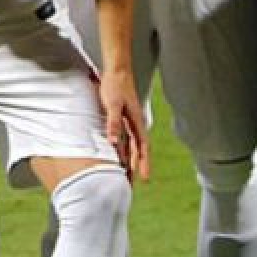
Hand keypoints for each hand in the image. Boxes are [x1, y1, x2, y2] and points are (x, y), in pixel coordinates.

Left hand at [98, 68, 148, 182]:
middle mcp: (135, 124)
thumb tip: (114, 142)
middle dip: (136, 167)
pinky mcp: (122, 119)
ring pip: (131, 146)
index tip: (144, 178)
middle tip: (131, 185)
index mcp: (137, 123)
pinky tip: (117, 157)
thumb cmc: (114, 86)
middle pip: (138, 150)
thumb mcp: (112, 105)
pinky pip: (124, 139)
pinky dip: (122, 150)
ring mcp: (129, 122)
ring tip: (125, 176)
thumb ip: (113, 123)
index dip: (144, 163)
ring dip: (129, 160)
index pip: (142, 148)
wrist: (116, 71)